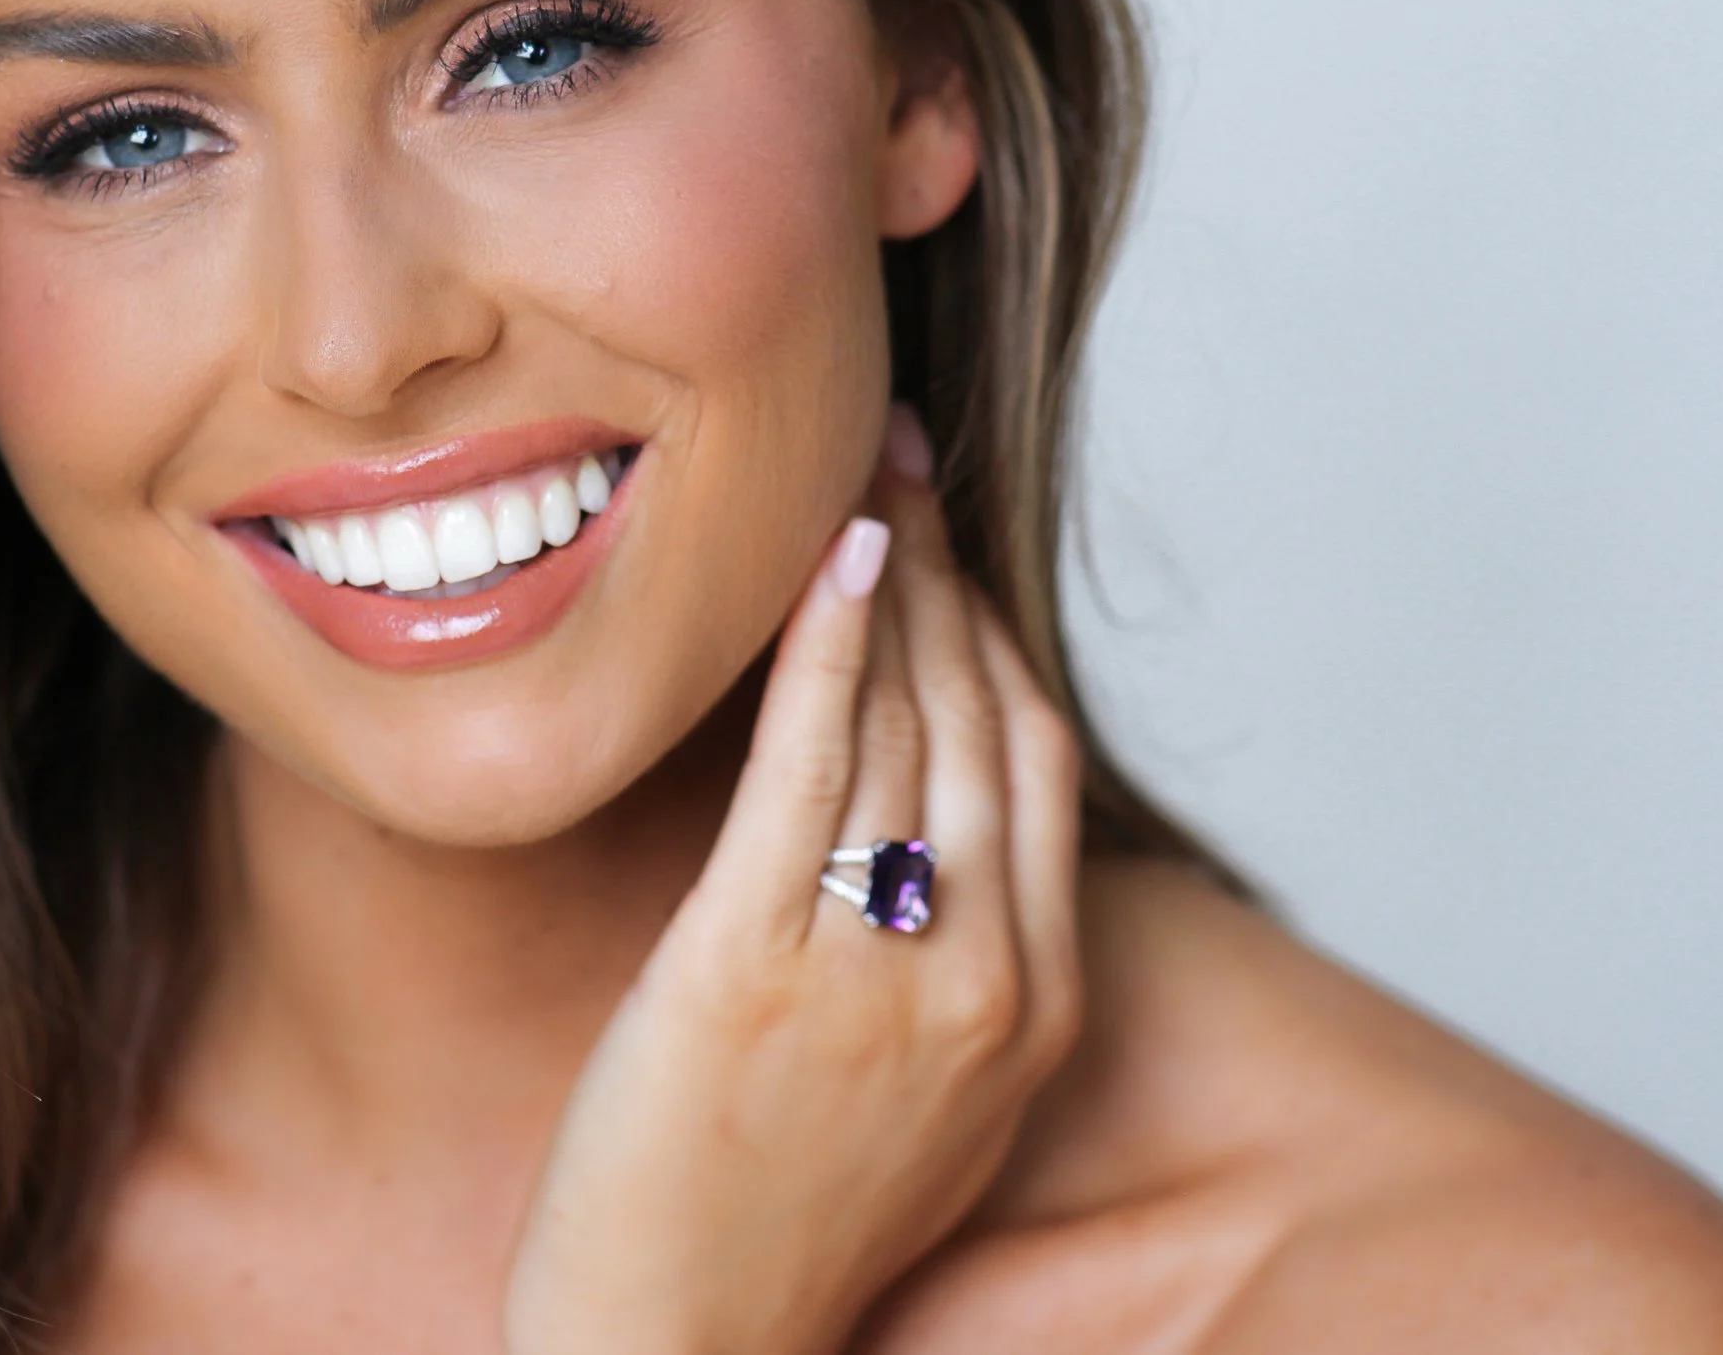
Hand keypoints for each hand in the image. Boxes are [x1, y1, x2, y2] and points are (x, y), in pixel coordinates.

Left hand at [503, 406, 1085, 1354]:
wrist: (683, 1345)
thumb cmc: (782, 1218)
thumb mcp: (921, 1100)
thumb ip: (949, 967)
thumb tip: (922, 829)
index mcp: (1037, 1010)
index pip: (1038, 768)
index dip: (997, 634)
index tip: (950, 541)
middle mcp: (985, 979)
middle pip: (987, 722)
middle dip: (949, 569)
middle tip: (906, 456)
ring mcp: (880, 972)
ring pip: (910, 726)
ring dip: (889, 581)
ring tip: (860, 478)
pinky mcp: (757, 963)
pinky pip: (812, 769)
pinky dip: (829, 647)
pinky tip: (831, 559)